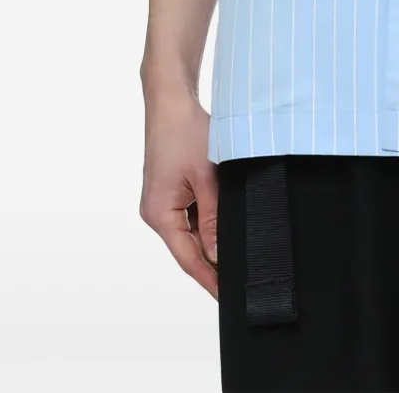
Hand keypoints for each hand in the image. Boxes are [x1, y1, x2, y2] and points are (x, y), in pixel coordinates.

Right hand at [139, 83, 218, 299]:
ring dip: (212, 237)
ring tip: (239, 248)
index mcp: (159, 214)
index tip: (228, 297)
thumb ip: (213, 218)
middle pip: (189, 247)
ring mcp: (163, 201)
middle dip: (213, 260)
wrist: (171, 100)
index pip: (188, 259)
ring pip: (192, 230)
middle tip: (241, 276)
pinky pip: (191, 213)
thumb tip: (217, 254)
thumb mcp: (206, 178)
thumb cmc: (185, 133)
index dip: (209, 280)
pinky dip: (209, 218)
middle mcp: (157, 212)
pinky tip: (227, 219)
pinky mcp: (171, 190)